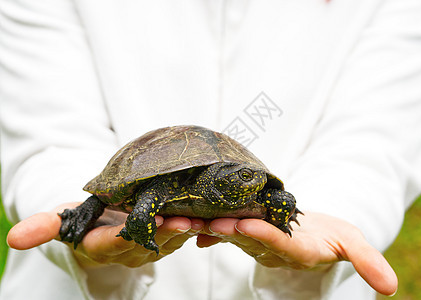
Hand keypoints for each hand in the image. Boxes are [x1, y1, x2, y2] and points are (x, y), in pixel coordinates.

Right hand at [7, 203, 203, 267]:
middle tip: (183, 220)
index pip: (113, 243)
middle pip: (149, 243)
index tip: (139, 226)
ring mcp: (151, 247)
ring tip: (202, 216)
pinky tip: (210, 213)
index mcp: (103, 246)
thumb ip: (44, 227)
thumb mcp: (64, 220)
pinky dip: (196, 225)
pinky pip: (183, 234)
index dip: (125, 236)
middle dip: (166, 233)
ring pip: (171, 240)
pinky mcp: (167, 239)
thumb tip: (12, 240)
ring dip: (187, 230)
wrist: (106, 223)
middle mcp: (129, 251)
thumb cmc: (85, 218)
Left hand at [197, 212, 397, 295]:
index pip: (279, 243)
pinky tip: (194, 228)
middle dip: (225, 230)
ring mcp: (257, 240)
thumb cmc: (333, 235)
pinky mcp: (248, 231)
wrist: (314, 232)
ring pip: (232, 233)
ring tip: (187, 220)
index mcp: (296, 249)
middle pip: (247, 238)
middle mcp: (272, 248)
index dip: (263, 235)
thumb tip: (392, 288)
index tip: (245, 224)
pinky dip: (210, 230)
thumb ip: (367, 261)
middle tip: (204, 220)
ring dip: (209, 227)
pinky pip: (226, 230)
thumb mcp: (354, 243)